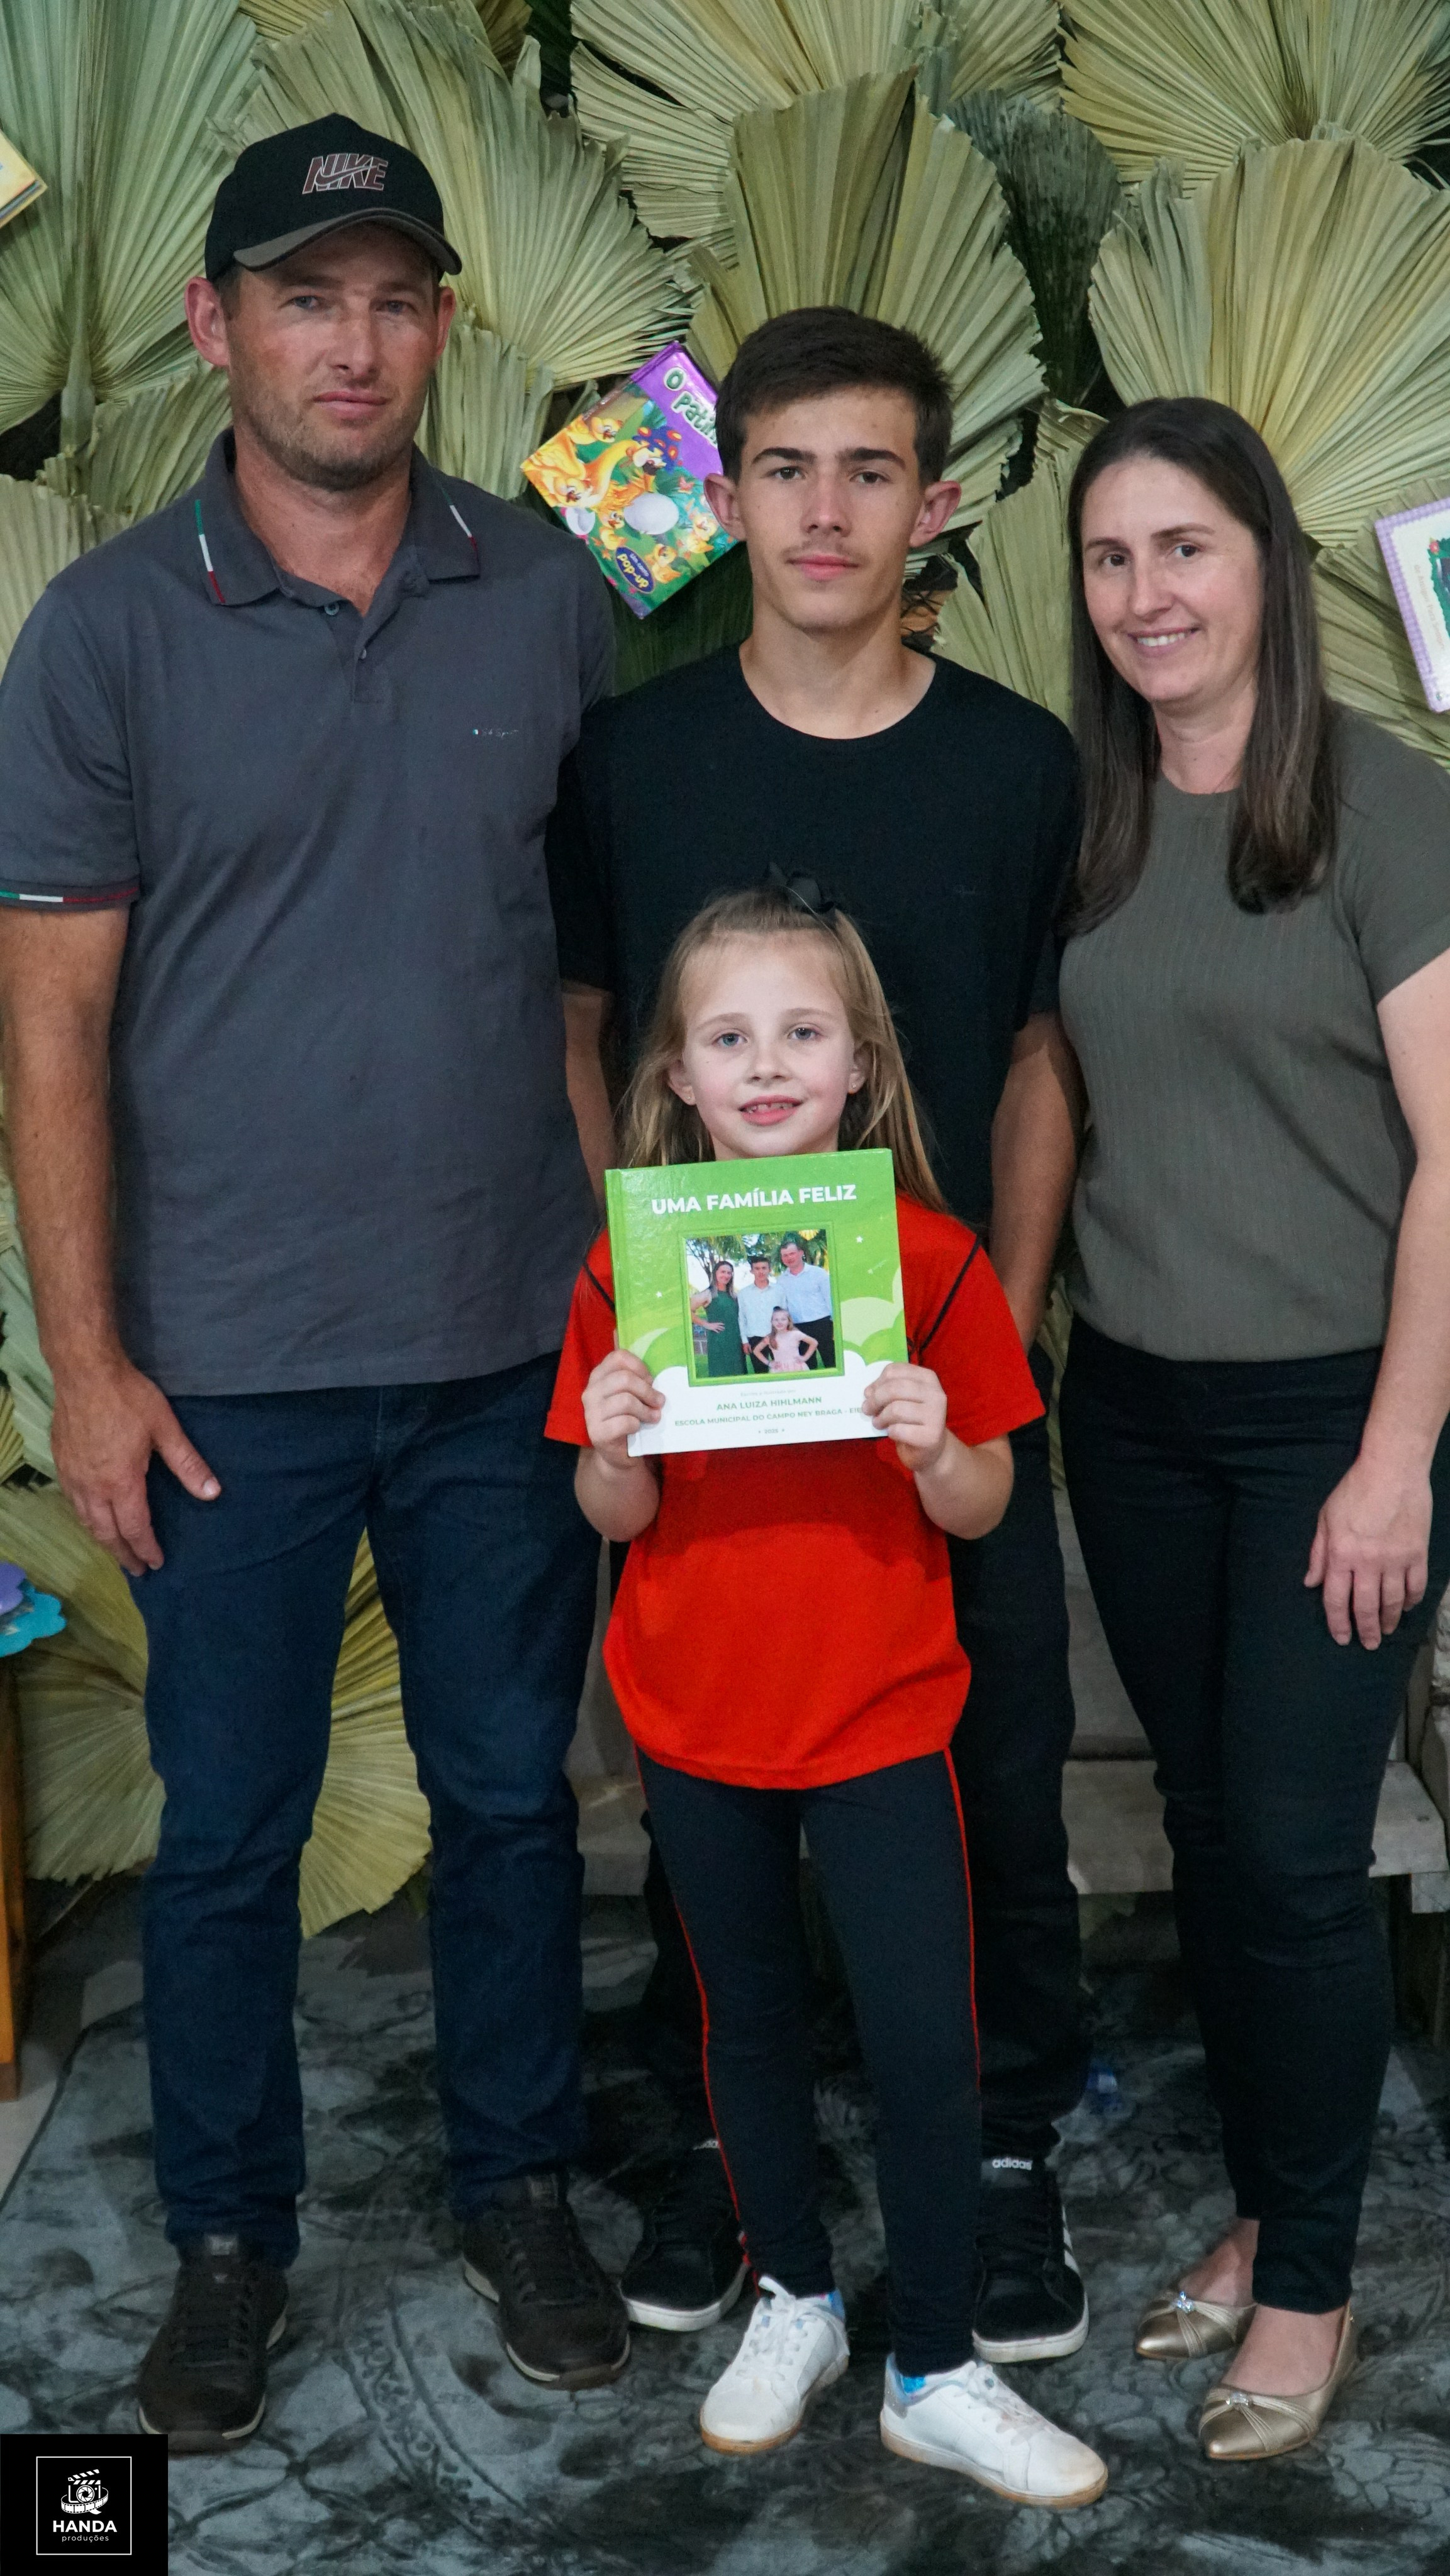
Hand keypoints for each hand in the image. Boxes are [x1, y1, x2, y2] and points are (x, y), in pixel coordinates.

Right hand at [50, 1354, 219, 1576]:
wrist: (85, 1371)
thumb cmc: (128, 1397)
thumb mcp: (165, 1428)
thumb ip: (188, 1463)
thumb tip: (213, 1493)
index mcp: (121, 1482)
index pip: (134, 1527)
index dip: (146, 1548)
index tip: (156, 1563)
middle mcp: (93, 1487)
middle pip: (107, 1532)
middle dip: (123, 1554)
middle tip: (137, 1570)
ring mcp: (73, 1476)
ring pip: (86, 1520)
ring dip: (103, 1540)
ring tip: (116, 1550)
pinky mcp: (62, 1463)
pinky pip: (72, 1503)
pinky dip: (85, 1519)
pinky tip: (92, 1517)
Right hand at [582, 1349, 662, 1469]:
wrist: (618, 1453)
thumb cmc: (627, 1418)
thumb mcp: (630, 1395)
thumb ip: (637, 1381)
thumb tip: (658, 1375)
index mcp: (598, 1377)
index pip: (618, 1357)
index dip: (639, 1367)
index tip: (650, 1380)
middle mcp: (591, 1392)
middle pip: (625, 1379)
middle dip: (647, 1391)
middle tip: (659, 1401)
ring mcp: (591, 1413)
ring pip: (626, 1401)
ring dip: (646, 1410)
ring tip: (654, 1416)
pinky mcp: (597, 1433)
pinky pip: (625, 1422)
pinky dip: (637, 1425)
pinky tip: (638, 1428)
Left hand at [862, 1362, 948, 1473]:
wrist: (930, 1449)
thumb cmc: (913, 1420)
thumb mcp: (903, 1399)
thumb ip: (888, 1390)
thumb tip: (868, 1392)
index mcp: (928, 1378)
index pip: (895, 1371)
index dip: (877, 1382)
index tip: (870, 1393)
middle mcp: (936, 1394)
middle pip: (894, 1388)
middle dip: (875, 1399)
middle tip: (867, 1409)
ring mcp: (936, 1415)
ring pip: (896, 1409)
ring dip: (880, 1417)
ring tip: (878, 1422)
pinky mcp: (931, 1436)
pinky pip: (899, 1430)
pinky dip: (890, 1432)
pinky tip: (891, 1433)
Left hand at [1305, 1449, 1432, 1648]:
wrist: (1392, 1470)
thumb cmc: (1354, 1490)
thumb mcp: (1326, 1518)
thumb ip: (1318, 1553)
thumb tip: (1310, 1583)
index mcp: (1341, 1554)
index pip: (1336, 1599)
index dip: (1338, 1623)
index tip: (1341, 1638)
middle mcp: (1368, 1562)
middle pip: (1366, 1607)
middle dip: (1366, 1630)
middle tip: (1368, 1644)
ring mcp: (1396, 1560)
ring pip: (1393, 1601)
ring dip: (1388, 1621)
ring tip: (1385, 1631)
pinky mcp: (1417, 1553)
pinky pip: (1415, 1586)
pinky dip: (1411, 1601)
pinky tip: (1406, 1607)